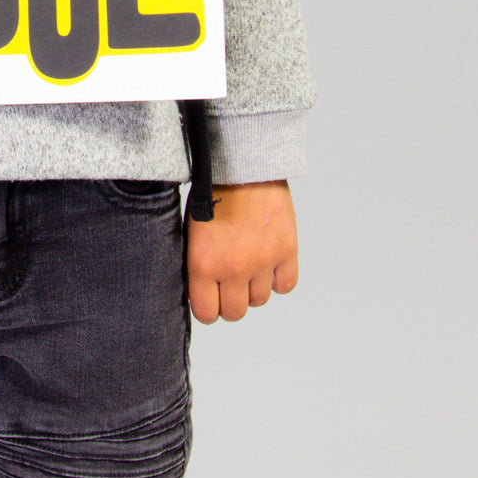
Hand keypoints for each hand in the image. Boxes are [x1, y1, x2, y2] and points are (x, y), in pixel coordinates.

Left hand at [186, 180, 298, 323]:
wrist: (240, 164)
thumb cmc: (210, 193)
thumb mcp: (190, 231)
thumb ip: (197, 264)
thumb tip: (200, 291)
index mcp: (203, 264)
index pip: (206, 313)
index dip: (207, 307)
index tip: (209, 298)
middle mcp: (233, 269)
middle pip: (235, 312)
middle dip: (229, 300)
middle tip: (228, 282)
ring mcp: (262, 261)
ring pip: (260, 300)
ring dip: (253, 287)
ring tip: (247, 263)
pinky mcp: (286, 251)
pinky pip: (285, 285)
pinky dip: (278, 278)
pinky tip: (268, 262)